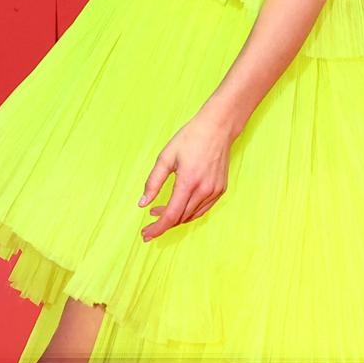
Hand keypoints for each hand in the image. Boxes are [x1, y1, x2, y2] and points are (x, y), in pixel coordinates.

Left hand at [139, 110, 235, 240]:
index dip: (157, 228)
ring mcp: (215, 191)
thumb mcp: (166, 157)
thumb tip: (142, 204)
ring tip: (159, 213)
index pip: (171, 215)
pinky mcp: (220, 190)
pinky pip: (202, 209)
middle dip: (163, 224)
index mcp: (188, 182)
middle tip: (148, 224)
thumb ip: (153, 182)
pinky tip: (178, 206)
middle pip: (181, 218)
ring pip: (191, 216)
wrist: (218, 128)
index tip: (145, 235)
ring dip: (175, 218)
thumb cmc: (190, 138)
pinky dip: (188, 213)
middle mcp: (204, 190)